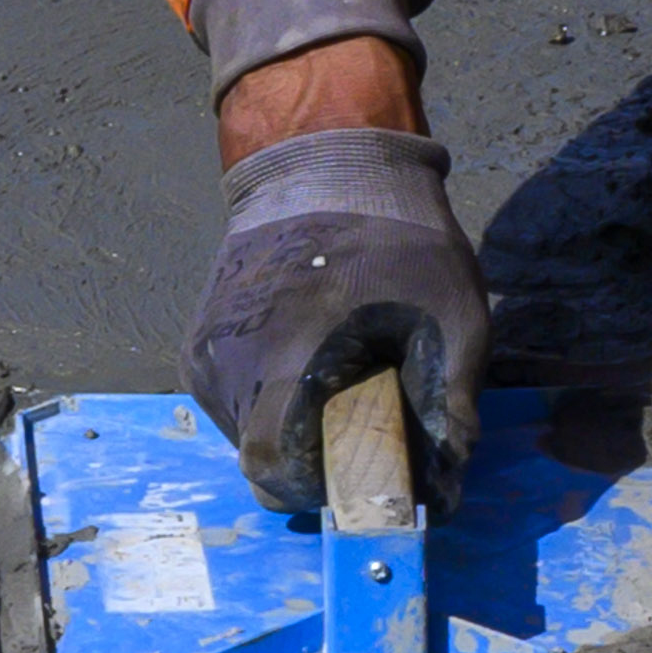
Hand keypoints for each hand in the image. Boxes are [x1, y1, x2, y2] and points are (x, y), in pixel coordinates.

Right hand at [186, 125, 487, 514]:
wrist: (326, 163)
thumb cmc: (397, 239)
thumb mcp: (454, 315)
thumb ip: (451, 403)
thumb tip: (446, 484)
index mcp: (287, 356)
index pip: (272, 468)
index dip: (321, 489)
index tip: (364, 475)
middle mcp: (228, 361)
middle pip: (260, 459)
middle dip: (313, 464)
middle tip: (364, 434)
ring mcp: (204, 352)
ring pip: (243, 436)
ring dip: (291, 433)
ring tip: (339, 388)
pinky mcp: (197, 342)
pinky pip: (232, 404)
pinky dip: (270, 404)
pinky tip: (309, 365)